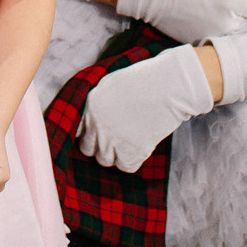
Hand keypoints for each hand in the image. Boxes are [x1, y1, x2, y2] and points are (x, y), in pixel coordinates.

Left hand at [77, 46, 214, 172]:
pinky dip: (131, 161)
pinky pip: (125, 166)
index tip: (98, 136)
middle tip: (114, 141)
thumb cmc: (145, 80)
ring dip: (115, 154)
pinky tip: (139, 148)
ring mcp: (113, 139)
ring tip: (128, 142)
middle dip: (99, 147)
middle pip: (89, 149)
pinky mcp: (132, 151)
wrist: (169, 87)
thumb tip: (95, 118)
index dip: (90, 135)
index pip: (78, 132)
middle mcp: (98, 124)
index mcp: (91, 105)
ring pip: (105, 160)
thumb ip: (99, 102)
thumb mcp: (112, 84)